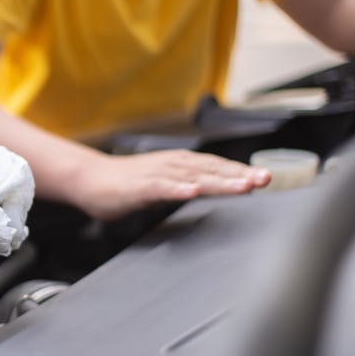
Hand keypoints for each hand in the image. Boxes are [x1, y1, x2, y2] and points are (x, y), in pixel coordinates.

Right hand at [70, 150, 269, 219]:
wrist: (90, 179)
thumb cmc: (126, 183)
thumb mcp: (165, 184)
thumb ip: (187, 186)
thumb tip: (210, 190)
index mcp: (182, 165)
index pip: (218, 167)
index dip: (241, 172)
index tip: (264, 179)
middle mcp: (174, 165)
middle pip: (213, 170)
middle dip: (240, 175)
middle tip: (264, 179)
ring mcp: (158, 174)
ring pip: (194, 177)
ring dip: (220, 181)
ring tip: (242, 186)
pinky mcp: (140, 186)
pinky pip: (163, 187)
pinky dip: (179, 188)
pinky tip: (193, 191)